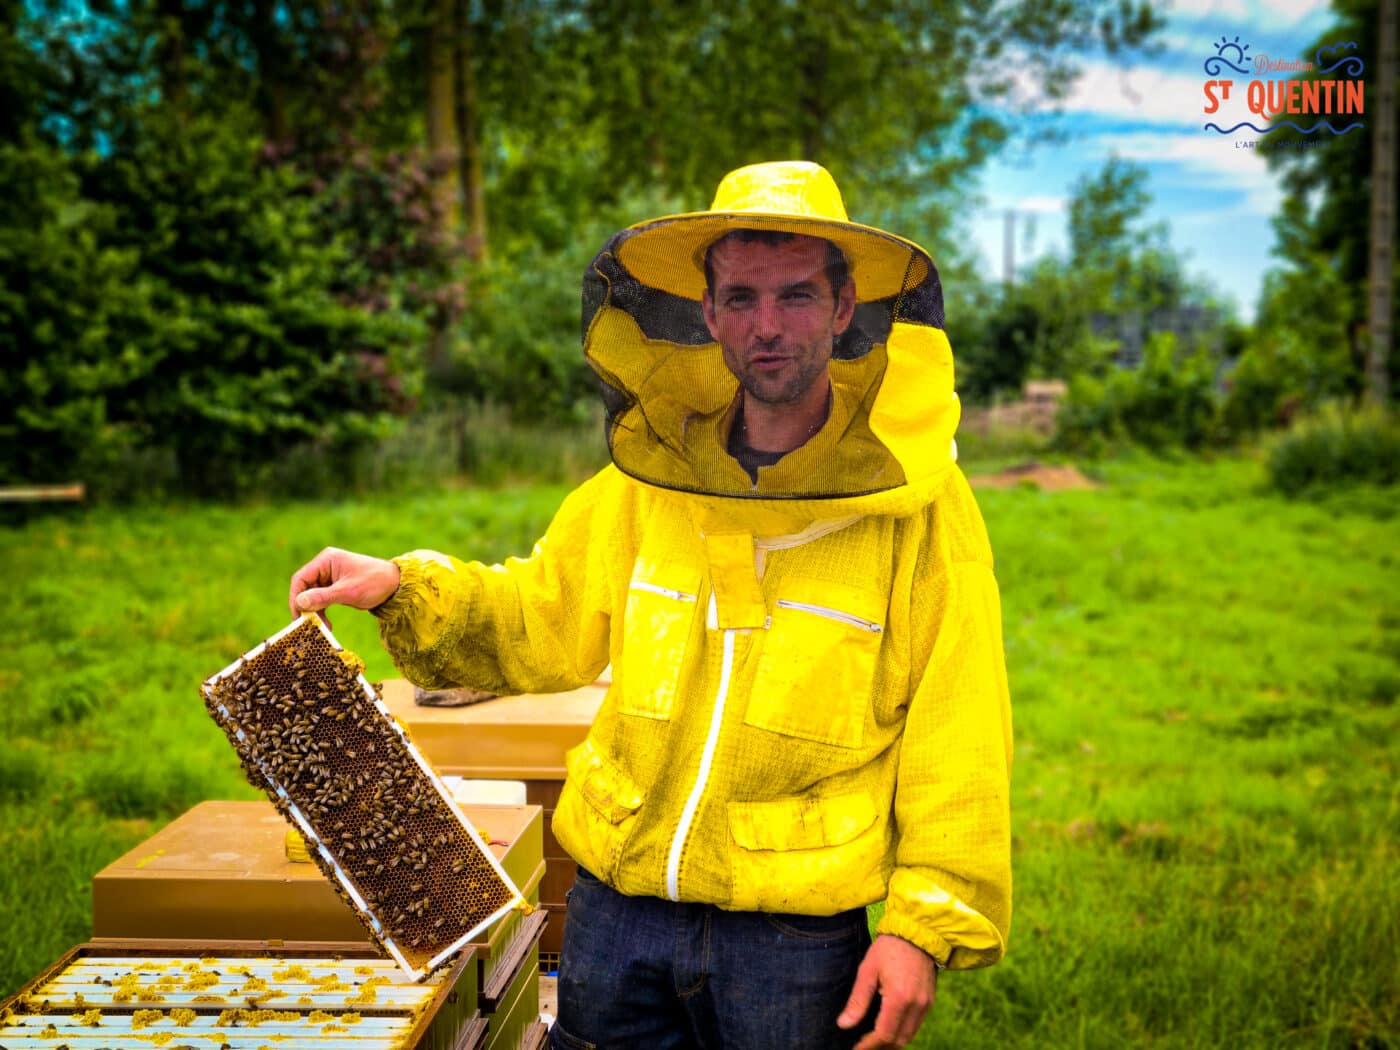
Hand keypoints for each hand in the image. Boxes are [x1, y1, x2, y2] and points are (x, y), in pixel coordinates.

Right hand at [288, 547, 400, 622]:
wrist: (396, 585)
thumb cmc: (374, 582)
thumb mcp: (348, 592)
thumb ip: (323, 597)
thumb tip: (299, 602)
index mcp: (326, 560)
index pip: (301, 578)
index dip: (296, 598)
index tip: (298, 616)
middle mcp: (325, 566)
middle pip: (305, 588)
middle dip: (306, 607)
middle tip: (308, 626)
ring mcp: (330, 576)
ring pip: (312, 596)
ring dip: (315, 612)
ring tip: (321, 628)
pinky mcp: (335, 587)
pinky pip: (322, 600)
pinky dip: (322, 612)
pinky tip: (327, 625)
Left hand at [837, 934, 937, 1049]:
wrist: (916, 932)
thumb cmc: (888, 948)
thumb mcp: (867, 970)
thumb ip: (858, 1000)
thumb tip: (844, 1025)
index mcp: (899, 997)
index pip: (884, 1034)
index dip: (868, 1045)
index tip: (855, 1049)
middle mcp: (916, 1005)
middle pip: (898, 1040)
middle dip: (879, 1047)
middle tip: (862, 1046)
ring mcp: (926, 1004)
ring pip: (909, 1036)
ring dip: (891, 1042)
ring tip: (872, 1041)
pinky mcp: (930, 1001)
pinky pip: (916, 1025)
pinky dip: (902, 1032)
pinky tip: (888, 1028)